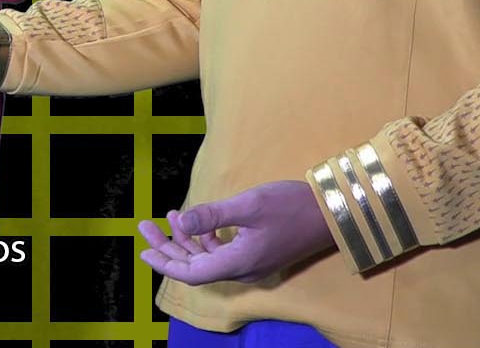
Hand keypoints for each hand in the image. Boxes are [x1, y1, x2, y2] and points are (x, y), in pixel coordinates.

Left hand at [136, 180, 335, 285]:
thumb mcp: (248, 205)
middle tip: (145, 227)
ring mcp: (253, 263)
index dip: (166, 263)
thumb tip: (180, 222)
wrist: (334, 213)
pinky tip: (198, 220)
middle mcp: (244, 269)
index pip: (192, 273)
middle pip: (197, 266)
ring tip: (167, 216)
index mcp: (238, 262)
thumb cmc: (291, 206)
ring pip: (209, 258)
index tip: (145, 251)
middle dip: (169, 248)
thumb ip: (212, 215)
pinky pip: (225, 252)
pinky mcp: (260, 254)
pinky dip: (207, 238)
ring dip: (187, 240)